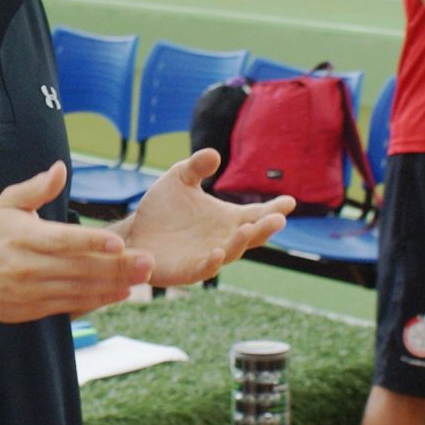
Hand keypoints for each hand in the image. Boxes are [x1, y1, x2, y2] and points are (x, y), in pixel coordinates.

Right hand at [0, 163, 153, 323]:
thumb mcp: (7, 204)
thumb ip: (36, 188)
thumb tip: (60, 168)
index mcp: (24, 238)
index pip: (63, 240)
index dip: (91, 243)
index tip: (119, 242)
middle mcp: (29, 267)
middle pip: (78, 268)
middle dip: (116, 266)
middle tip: (147, 262)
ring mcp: (31, 291)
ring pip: (79, 290)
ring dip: (113, 285)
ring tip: (142, 278)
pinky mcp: (34, 309)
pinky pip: (71, 306)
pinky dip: (97, 300)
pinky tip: (120, 293)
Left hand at [119, 150, 294, 286]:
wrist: (135, 232)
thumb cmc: (163, 207)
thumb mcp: (179, 178)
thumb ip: (196, 166)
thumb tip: (214, 154)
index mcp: (228, 218)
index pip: (257, 214)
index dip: (274, 209)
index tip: (289, 201)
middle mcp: (224, 238)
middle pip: (252, 235)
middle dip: (266, 228)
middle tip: (278, 219)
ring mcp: (208, 256)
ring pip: (232, 252)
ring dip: (241, 243)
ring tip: (248, 229)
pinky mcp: (188, 270)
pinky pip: (204, 269)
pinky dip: (212, 263)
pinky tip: (216, 252)